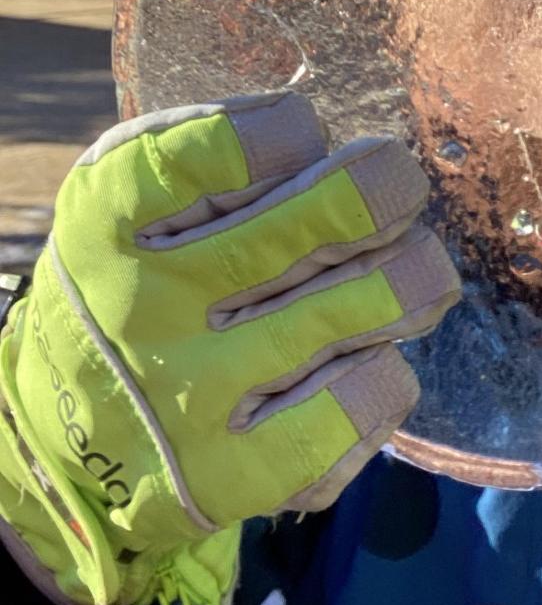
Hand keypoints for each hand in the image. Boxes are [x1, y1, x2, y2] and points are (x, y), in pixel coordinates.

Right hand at [0, 93, 458, 604]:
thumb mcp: (130, 209)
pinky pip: (372, 395)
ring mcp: (196, 395)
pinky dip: (386, 369)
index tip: (303, 138)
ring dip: (411, 277)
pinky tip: (360, 363)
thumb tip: (347, 151)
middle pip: (334, 213)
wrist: (68, 449)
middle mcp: (148, 304)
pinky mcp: (243, 471)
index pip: (238, 144)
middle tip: (393, 187)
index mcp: (107, 220)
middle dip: (386, 188)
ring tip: (409, 273)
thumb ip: (217, 159)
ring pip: (372, 301)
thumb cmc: (133, 294)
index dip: (293, 132)